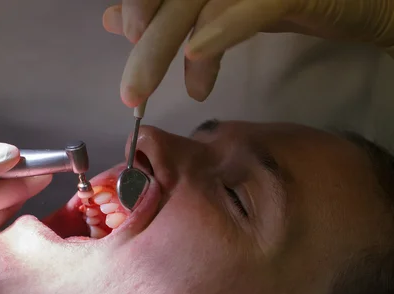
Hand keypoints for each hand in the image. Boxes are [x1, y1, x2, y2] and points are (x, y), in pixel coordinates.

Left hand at [103, 0, 393, 103]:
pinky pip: (252, 5)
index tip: (132, 42)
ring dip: (170, 47)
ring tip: (165, 91)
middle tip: (132, 93)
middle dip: (148, 44)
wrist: (370, 0)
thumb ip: (174, 12)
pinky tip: (197, 55)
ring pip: (198, 2)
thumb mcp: (223, 8)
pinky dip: (222, 28)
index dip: (141, 8)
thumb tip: (117, 20)